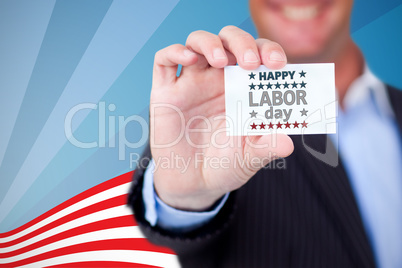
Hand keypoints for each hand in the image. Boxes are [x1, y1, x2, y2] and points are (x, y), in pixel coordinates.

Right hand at [150, 26, 293, 210]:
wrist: (193, 184)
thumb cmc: (224, 165)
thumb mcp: (250, 157)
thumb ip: (267, 147)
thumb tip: (288, 142)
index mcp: (243, 88)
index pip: (257, 54)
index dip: (269, 51)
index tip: (278, 64)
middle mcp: (217, 80)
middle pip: (228, 40)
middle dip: (241, 43)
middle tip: (251, 63)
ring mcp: (190, 84)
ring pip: (197, 42)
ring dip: (211, 43)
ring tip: (221, 61)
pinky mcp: (165, 93)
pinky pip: (164, 61)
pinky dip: (175, 51)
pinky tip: (189, 59)